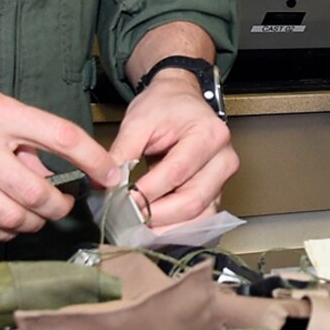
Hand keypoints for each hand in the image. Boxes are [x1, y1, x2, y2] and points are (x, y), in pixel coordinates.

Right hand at [0, 28, 120, 241]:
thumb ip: (17, 130)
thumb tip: (47, 168)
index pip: (60, 136)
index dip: (94, 159)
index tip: (110, 174)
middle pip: (37, 193)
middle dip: (60, 206)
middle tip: (65, 204)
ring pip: (11, 219)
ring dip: (33, 223)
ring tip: (36, 214)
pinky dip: (2, 231)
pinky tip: (5, 221)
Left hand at [108, 70, 236, 228]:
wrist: (179, 99)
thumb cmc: (164, 106)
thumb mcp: (138, 121)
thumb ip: (122, 153)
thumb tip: (105, 185)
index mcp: (209, 134)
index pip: (176, 172)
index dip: (147, 192)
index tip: (121, 202)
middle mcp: (224, 159)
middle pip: (192, 200)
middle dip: (156, 216)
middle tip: (126, 221)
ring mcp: (223, 179)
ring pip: (199, 217)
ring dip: (167, 229)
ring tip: (137, 230)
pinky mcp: (217, 193)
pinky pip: (200, 220)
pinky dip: (176, 229)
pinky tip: (154, 230)